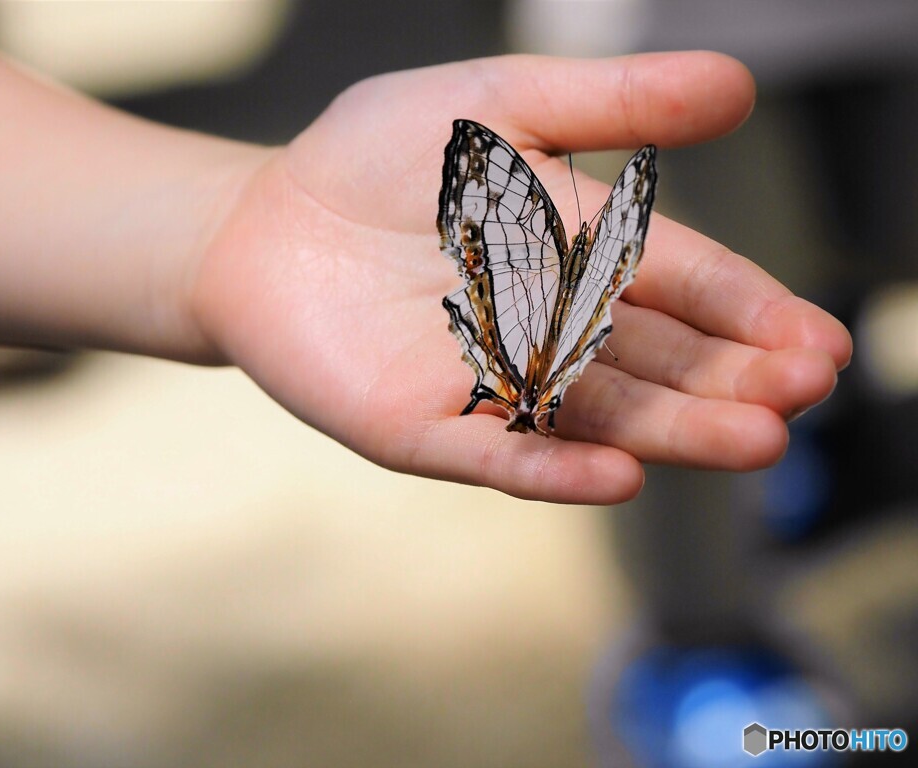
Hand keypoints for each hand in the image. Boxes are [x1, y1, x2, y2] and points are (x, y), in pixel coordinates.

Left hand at [193, 52, 851, 503]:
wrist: (263, 219)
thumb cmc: (375, 156)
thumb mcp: (499, 103)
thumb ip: (610, 100)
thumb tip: (738, 84)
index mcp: (575, 254)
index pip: (675, 284)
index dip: (746, 310)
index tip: (814, 340)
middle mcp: (547, 330)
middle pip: (651, 361)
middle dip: (728, 378)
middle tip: (803, 392)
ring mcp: (488, 384)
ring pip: (593, 413)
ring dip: (672, 430)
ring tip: (754, 438)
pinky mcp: (423, 427)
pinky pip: (494, 451)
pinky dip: (552, 465)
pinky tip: (616, 475)